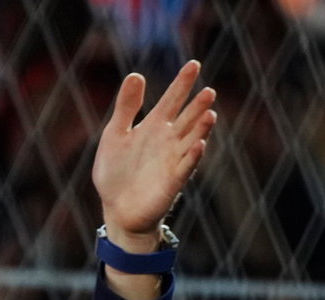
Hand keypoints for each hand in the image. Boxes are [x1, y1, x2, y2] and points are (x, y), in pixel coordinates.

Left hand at [92, 60, 217, 249]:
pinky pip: (185, 167)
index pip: (172, 99)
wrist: (117, 209)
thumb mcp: (115, 135)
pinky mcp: (173, 181)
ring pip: (191, 139)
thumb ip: (126, 107)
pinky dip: (192, 156)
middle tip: (209, 91)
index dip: (182, 83)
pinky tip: (198, 144)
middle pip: (187, 118)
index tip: (193, 65)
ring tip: (210, 114)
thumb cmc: (116, 172)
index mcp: (154, 126)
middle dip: (197, 106)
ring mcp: (173, 160)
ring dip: (201, 128)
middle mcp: (168, 140)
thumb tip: (136, 75)